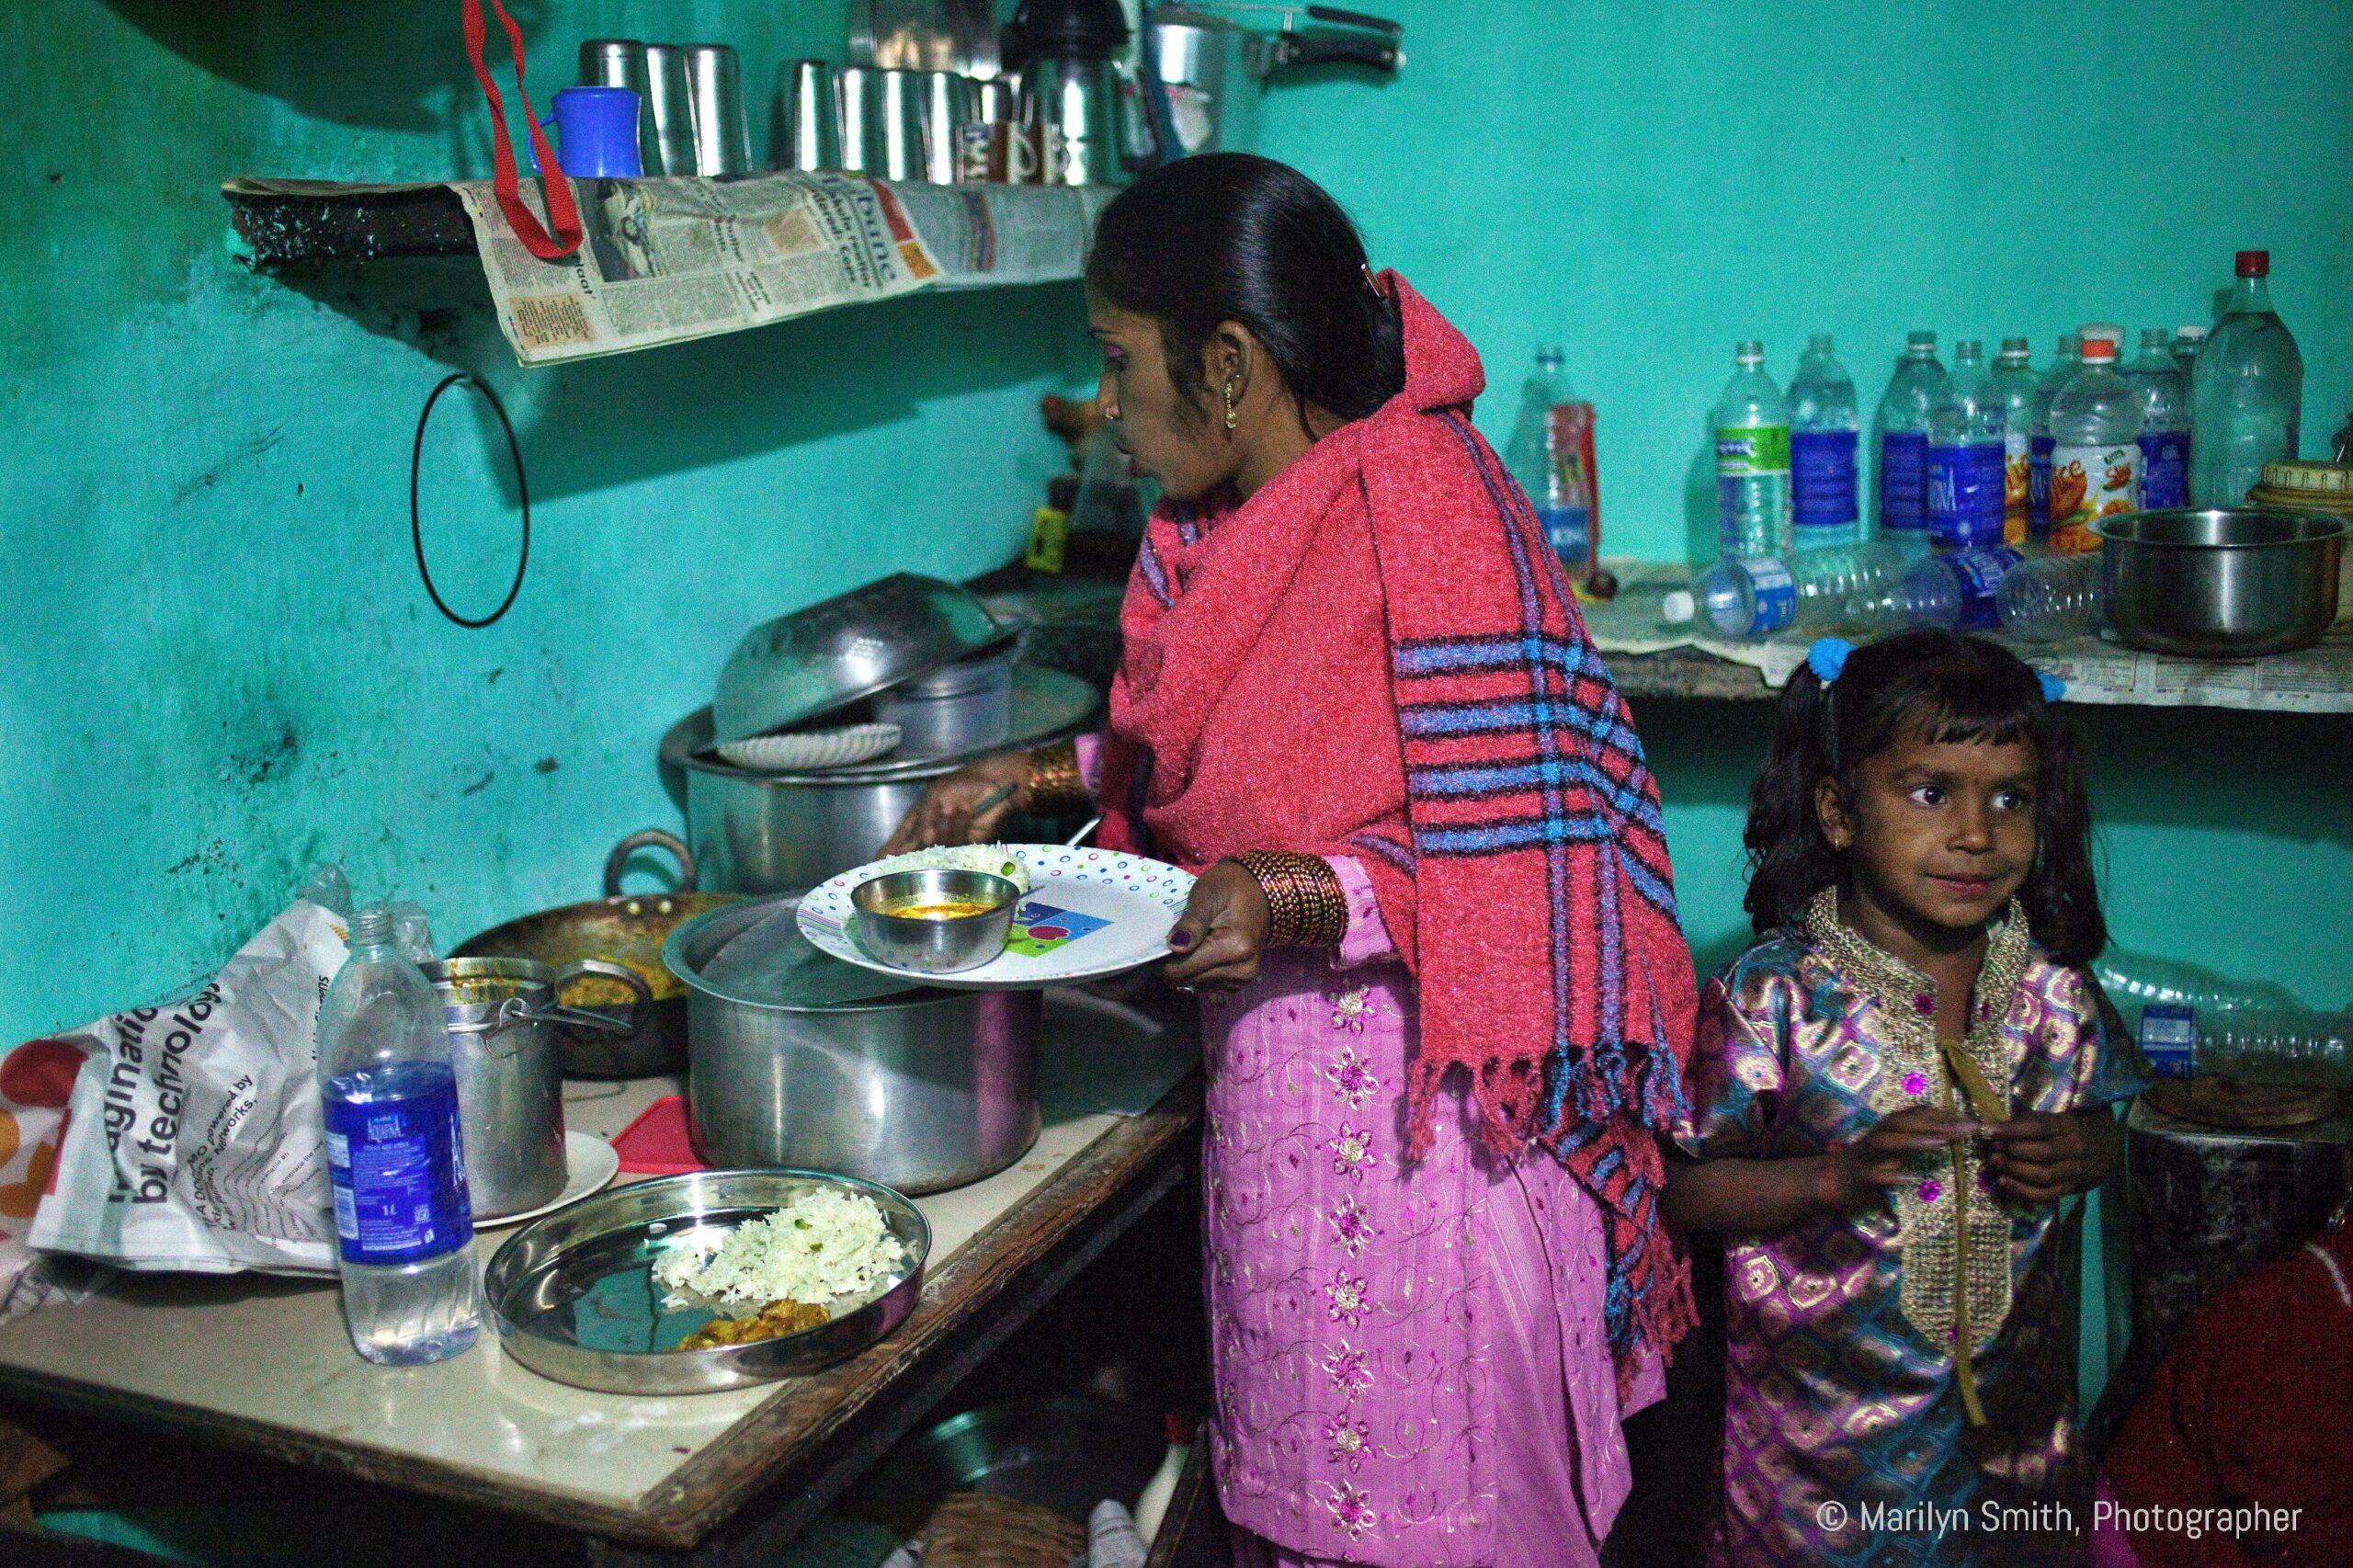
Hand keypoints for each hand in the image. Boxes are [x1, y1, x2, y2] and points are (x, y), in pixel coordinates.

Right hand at [881, 750, 1031, 853]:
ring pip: (939, 847)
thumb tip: (922, 840)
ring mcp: (949, 840)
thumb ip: (924, 821)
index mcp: (919, 819)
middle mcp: (932, 833)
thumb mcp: (934, 798)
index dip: (888, 852)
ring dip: (947, 826)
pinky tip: (966, 812)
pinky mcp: (968, 845)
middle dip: (912, 853)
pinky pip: (959, 847)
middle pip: (916, 851)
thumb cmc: (959, 785)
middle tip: (913, 851)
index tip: (875, 864)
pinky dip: (961, 827)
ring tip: (957, 806)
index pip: (900, 839)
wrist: (992, 785)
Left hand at [1161, 861, 1269, 995]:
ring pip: (1191, 985)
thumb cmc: (1230, 889)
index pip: (1182, 968)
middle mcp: (1242, 970)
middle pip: (1185, 980)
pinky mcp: (1236, 985)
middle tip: (1174, 937)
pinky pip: (1202, 986)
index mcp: (1237, 947)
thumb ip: (1192, 921)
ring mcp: (1241, 980)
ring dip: (1183, 967)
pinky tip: (1199, 951)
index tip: (1159, 940)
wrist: (1258, 893)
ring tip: (1190, 941)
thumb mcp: (1207, 894)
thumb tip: (1174, 946)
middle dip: (1172, 962)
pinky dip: (1194, 971)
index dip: (1162, 957)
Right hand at [1814, 1106, 1976, 1212]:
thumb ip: (1921, 1140)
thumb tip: (1959, 1135)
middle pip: (1905, 1122)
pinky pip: (1877, 1174)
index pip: (1918, 1113)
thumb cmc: (1873, 1163)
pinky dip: (1893, 1175)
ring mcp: (1868, 1154)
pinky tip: (1911, 1179)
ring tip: (1940, 1143)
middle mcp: (1879, 1135)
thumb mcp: (1897, 1148)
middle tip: (1964, 1129)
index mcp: (1890, 1127)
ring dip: (1914, 1140)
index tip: (1971, 1121)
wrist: (1835, 1179)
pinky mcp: (1860, 1175)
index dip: (1944, 1114)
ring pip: (1889, 1141)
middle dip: (1934, 1123)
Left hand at [1981, 1111, 2115, 1204]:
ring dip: (2015, 1171)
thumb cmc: (2067, 1129)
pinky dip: (2023, 1191)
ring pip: (2044, 1175)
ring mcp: (2074, 1171)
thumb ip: (2026, 1121)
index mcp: (2068, 1126)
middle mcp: (2074, 1148)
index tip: (1989, 1130)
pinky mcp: (2070, 1188)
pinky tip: (2004, 1183)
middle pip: (2043, 1153)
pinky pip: (2046, 1195)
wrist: (2104, 1148)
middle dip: (2014, 1151)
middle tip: (1993, 1149)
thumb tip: (1991, 1127)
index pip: (2040, 1127)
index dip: (2013, 1130)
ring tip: (1995, 1164)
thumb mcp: (2053, 1119)